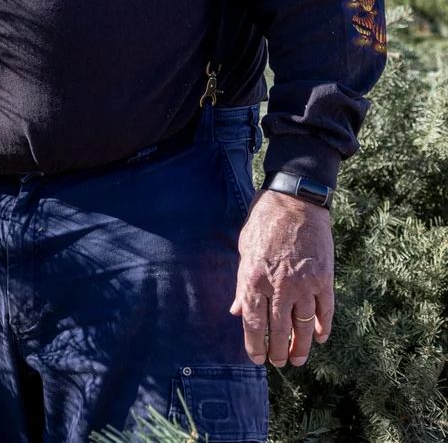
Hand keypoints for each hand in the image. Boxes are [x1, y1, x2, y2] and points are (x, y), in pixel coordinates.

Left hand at [230, 189, 333, 367]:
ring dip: (301, 346)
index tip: (256, 359)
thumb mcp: (245, 249)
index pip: (254, 323)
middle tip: (279, 362)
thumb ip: (242, 283)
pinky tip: (319, 338)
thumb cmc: (264, 221)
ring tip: (297, 359)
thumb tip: (237, 311)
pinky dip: (323, 328)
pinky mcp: (324, 278)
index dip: (254, 346)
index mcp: (254, 277)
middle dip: (278, 351)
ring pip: (303, 326)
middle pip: (278, 330)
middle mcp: (279, 285)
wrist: (295, 199)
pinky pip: (325, 311)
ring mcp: (304, 283)